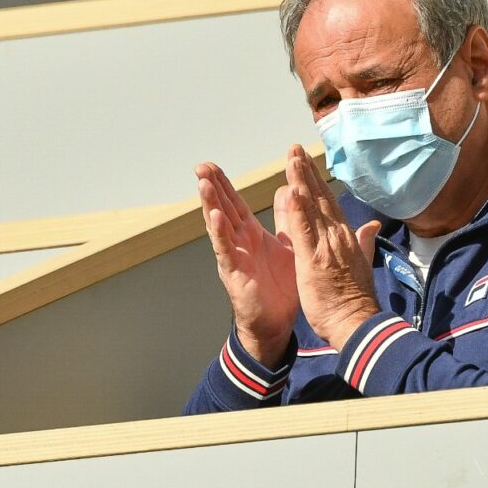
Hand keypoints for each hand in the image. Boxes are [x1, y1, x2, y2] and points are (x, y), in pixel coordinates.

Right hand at [196, 162, 297, 365]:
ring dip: (211, 205)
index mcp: (251, 234)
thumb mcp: (287, 245)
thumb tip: (286, 189)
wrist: (278, 322)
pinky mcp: (235, 274)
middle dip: (212, 188)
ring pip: (219, 227)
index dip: (223, 185)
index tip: (211, 166)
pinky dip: (220, 234)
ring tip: (203, 184)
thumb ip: (286, 218)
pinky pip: (226, 251)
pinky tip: (215, 218)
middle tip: (201, 166)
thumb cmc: (280, 286)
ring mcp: (234, 257)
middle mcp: (238, 243)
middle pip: (222, 209)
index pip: (234, 204)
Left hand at [280, 145, 382, 350]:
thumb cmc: (355, 299)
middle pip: (320, 198)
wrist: (358, 323)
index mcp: (345, 238)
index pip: (328, 203)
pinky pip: (305, 231)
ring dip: (301, 181)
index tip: (305, 161)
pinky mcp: (315, 260)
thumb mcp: (362, 264)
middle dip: (306, 172)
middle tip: (294, 148)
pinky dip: (299, 210)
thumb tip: (373, 225)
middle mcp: (337, 236)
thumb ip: (365, 241)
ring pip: (312, 208)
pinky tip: (292, 191)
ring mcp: (327, 246)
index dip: (316, 181)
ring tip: (291, 158)